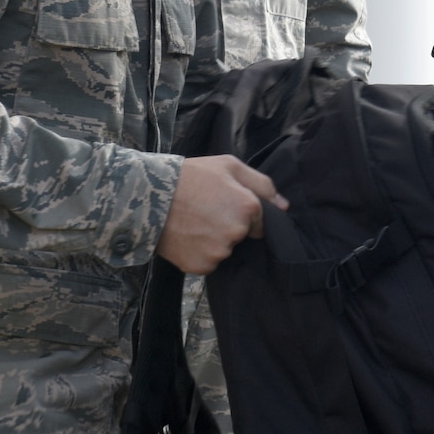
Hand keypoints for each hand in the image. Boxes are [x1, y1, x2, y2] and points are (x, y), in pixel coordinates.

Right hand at [158, 155, 287, 273]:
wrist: (148, 196)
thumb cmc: (191, 176)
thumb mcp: (229, 166)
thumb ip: (262, 185)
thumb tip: (284, 205)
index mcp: (249, 208)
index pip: (261, 222)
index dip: (244, 214)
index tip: (225, 205)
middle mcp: (237, 233)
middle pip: (242, 236)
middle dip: (230, 227)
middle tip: (207, 211)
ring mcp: (218, 252)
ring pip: (225, 250)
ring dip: (215, 241)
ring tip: (194, 222)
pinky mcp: (201, 266)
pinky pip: (209, 262)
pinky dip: (200, 253)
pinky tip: (188, 236)